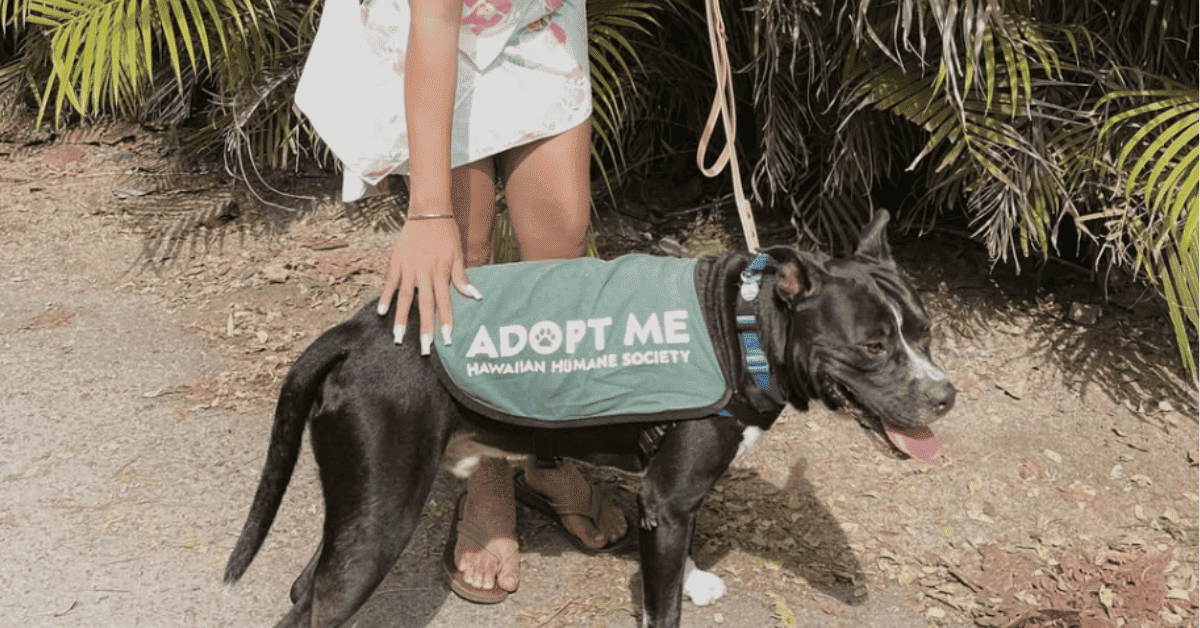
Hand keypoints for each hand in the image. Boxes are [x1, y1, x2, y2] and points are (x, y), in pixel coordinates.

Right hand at [378, 217, 481, 354]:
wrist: (428, 212)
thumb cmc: (446, 234)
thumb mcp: (458, 254)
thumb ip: (462, 277)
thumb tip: (476, 296)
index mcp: (441, 273)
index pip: (444, 303)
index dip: (445, 322)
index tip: (446, 340)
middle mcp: (424, 273)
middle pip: (424, 305)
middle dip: (424, 328)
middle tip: (424, 349)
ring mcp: (409, 268)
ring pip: (405, 298)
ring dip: (401, 319)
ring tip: (398, 338)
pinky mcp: (397, 262)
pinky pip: (390, 282)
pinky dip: (385, 297)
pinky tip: (381, 312)